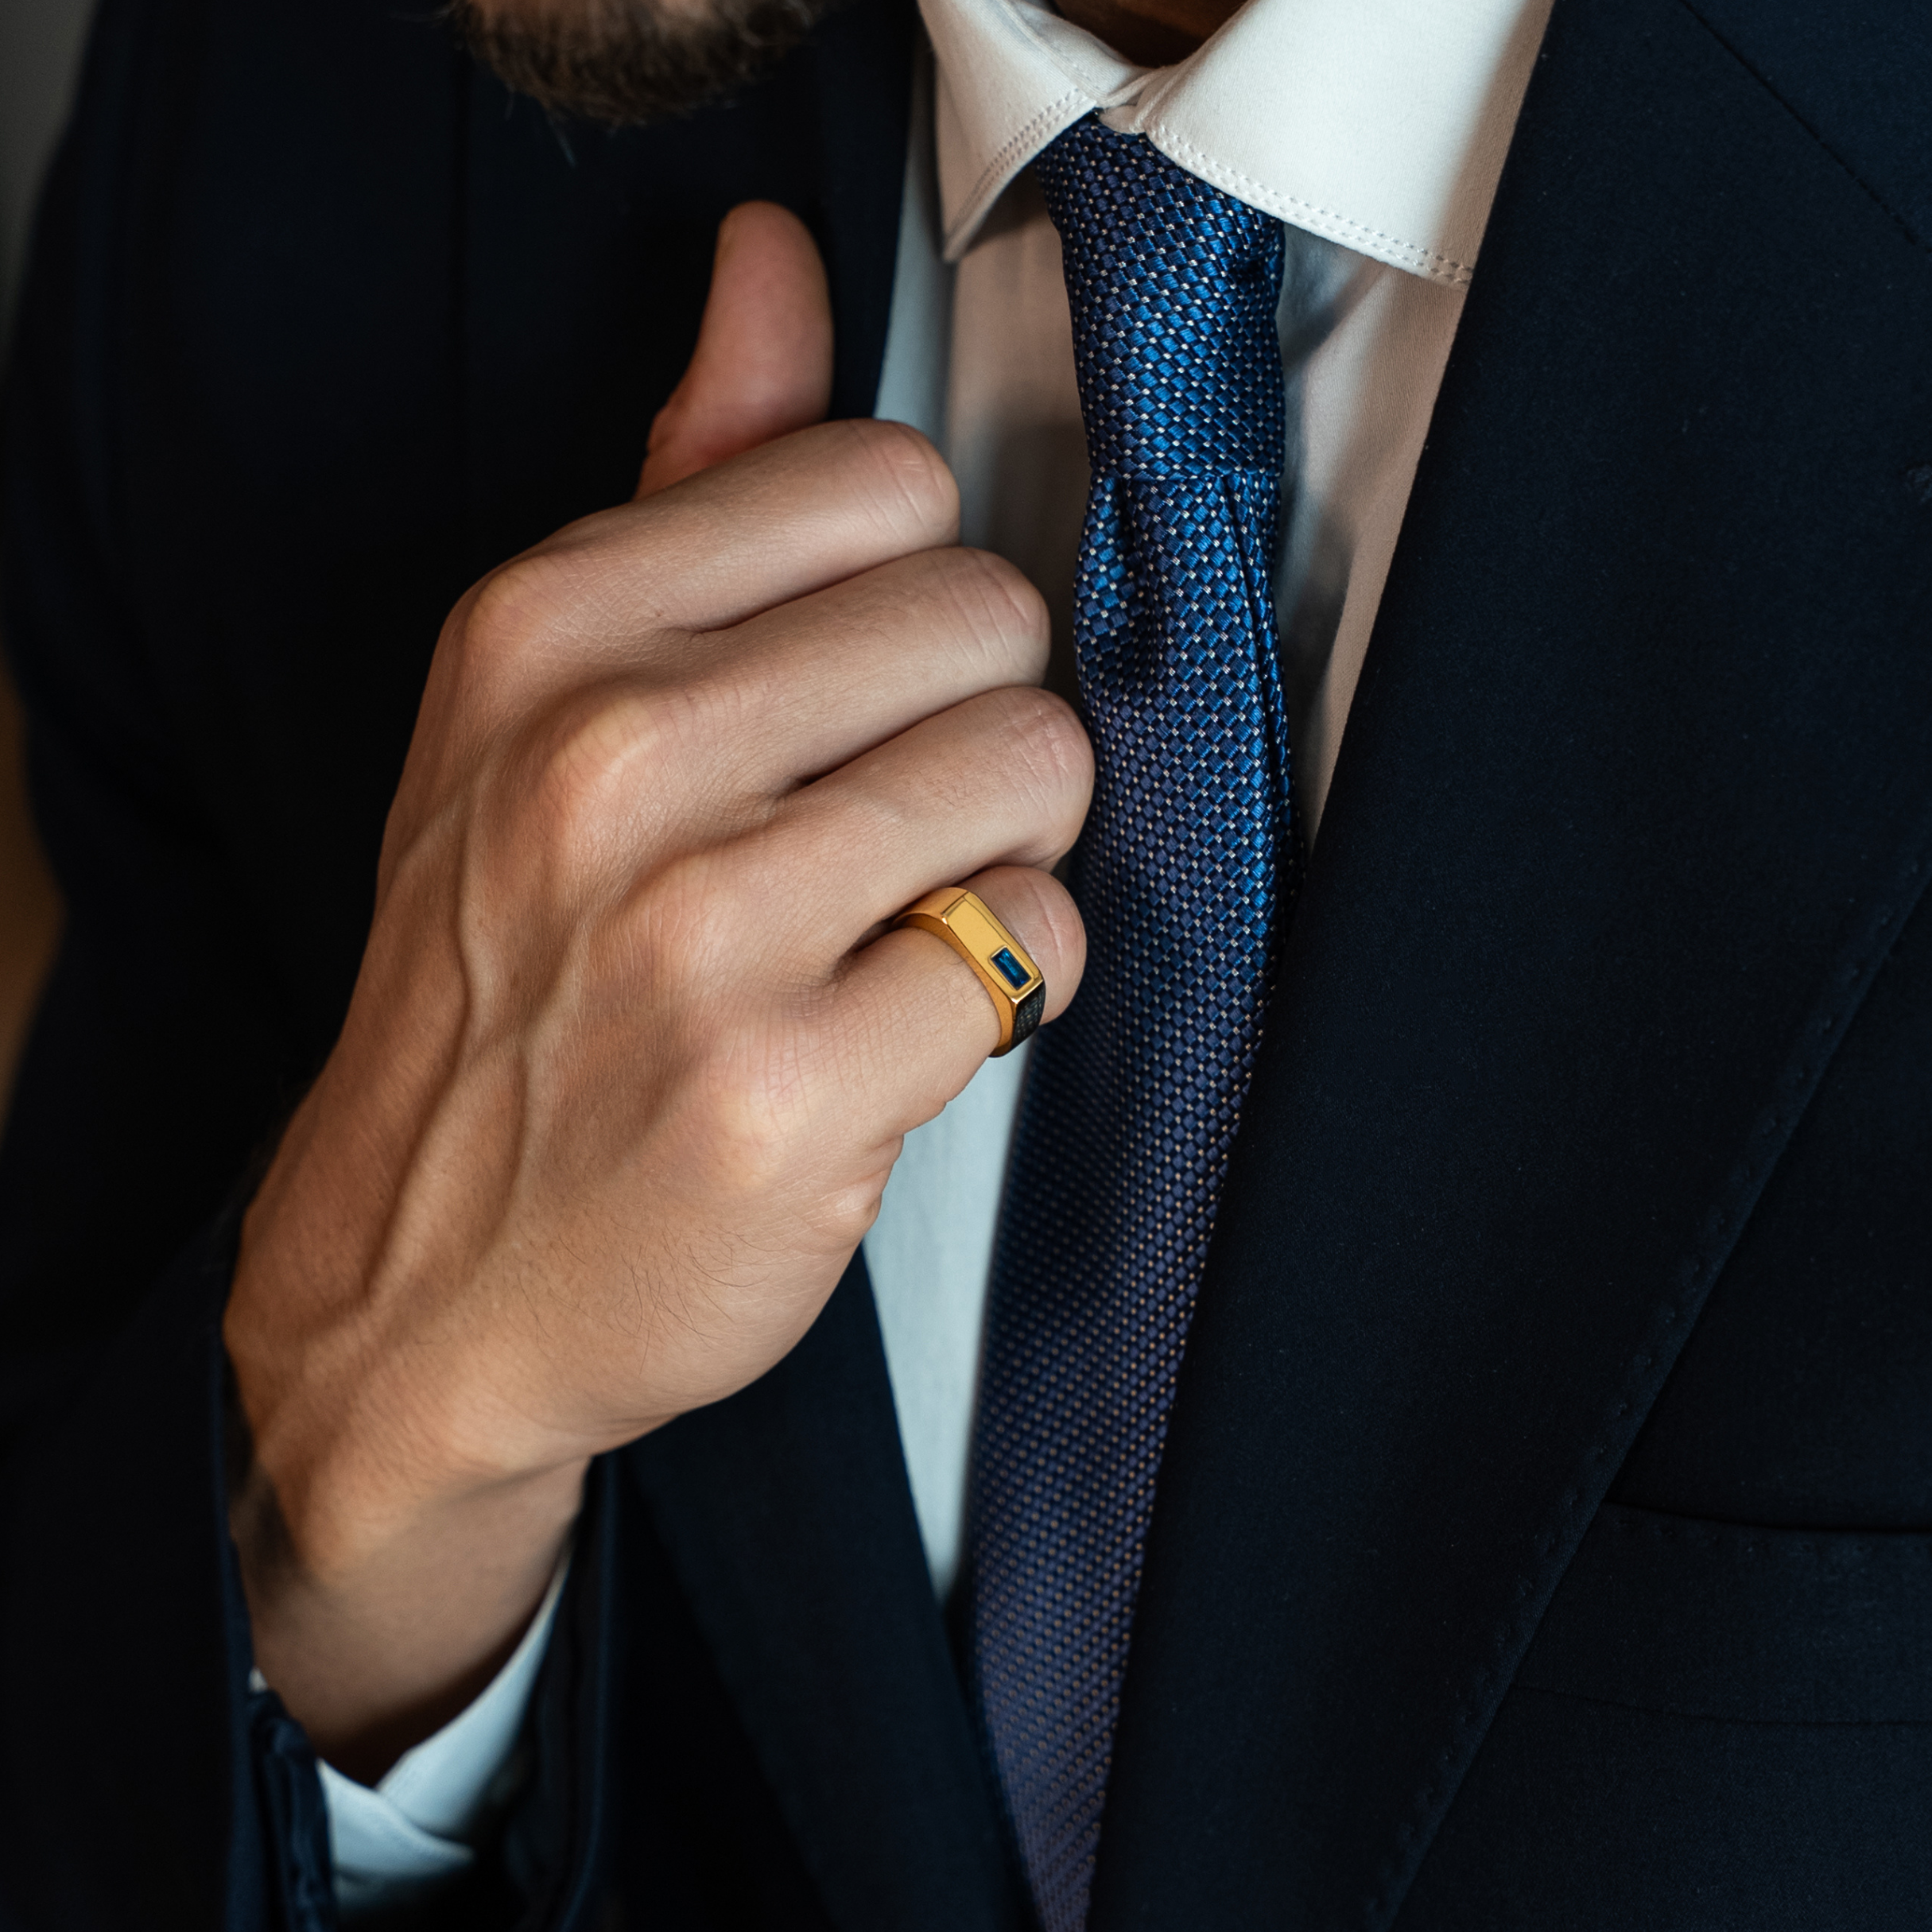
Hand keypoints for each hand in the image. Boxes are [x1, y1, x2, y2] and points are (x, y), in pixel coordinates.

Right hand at [225, 204, 1089, 1776]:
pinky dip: (1010, 985)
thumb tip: (772, 268)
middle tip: (886, 819)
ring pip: (1033, 771)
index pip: (885, 483)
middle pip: (987, 616)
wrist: (427, 1273)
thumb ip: (688, 484)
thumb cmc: (506, 984)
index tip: (855, 689)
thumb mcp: (542, 709)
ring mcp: (702, 929)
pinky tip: (906, 1019)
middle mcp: (614, 758)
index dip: (908, 596)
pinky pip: (1036, 946)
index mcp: (551, 634)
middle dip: (970, 721)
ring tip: (894, 918)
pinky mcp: (792, 1086)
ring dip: (1000, 853)